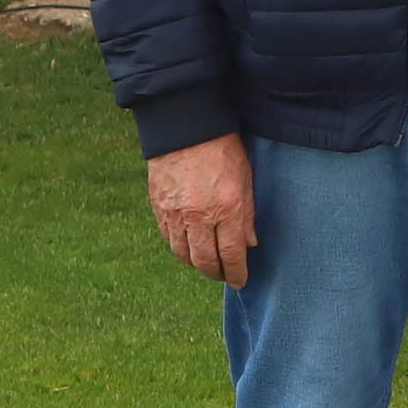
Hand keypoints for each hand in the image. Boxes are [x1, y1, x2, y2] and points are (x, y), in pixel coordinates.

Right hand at [146, 135, 255, 286]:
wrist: (185, 126)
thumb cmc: (222, 148)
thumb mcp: (246, 178)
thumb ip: (247, 214)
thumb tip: (249, 244)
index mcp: (227, 208)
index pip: (231, 255)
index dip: (236, 273)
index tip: (240, 280)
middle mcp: (199, 216)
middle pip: (205, 261)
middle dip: (216, 273)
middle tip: (223, 275)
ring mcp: (175, 213)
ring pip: (183, 254)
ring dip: (196, 263)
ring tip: (205, 263)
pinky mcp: (158, 206)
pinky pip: (168, 238)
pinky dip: (179, 247)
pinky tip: (188, 245)